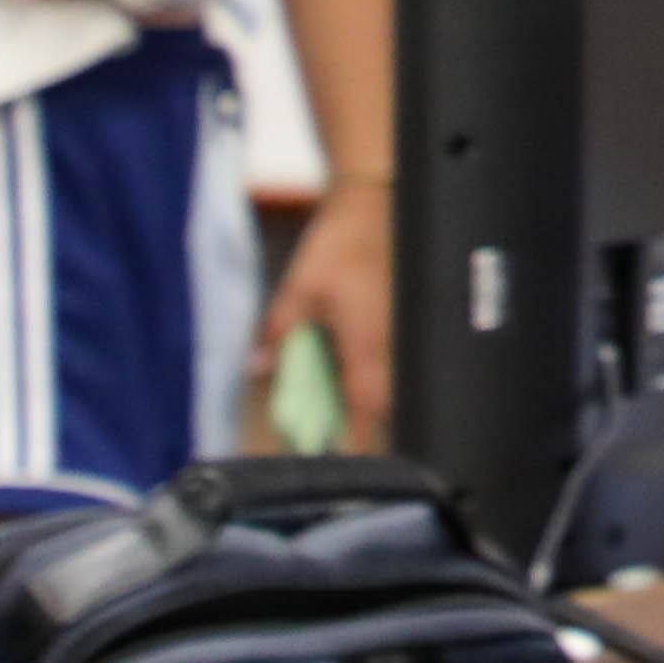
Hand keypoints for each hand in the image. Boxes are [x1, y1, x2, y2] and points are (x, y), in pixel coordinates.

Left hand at [260, 179, 395, 445]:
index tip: (340, 460)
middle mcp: (392, 345)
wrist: (375, 202)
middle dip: (355, 422)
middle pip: (380, 405)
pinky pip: (389, 361)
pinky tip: (346, 362)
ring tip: (331, 398)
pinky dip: (368, 372)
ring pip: (387, 383)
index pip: (366, 409)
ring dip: (361, 397)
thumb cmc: (338, 244)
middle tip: (324, 428)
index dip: (356, 441)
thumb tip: (259, 367)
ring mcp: (403, 334)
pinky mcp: (405, 322)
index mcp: (367, 344)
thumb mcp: (298, 288)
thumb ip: (280, 332)